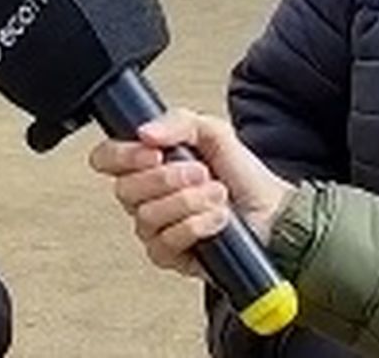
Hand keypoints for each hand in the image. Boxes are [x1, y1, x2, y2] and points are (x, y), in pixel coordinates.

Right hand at [88, 108, 293, 278]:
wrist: (272, 212)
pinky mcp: (170, 256)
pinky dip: (196, 226)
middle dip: (169, 178)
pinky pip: (165, 243)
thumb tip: (144, 132)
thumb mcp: (213, 132)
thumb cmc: (241, 173)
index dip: (123, 156)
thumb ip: (177, 122)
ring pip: (147, 217)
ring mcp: (155, 228)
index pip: (106, 158)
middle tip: (201, 171)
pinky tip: (216, 219)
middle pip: (125, 190)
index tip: (154, 153)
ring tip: (217, 194)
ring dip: (189, 202)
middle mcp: (145, 196)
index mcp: (147, 163)